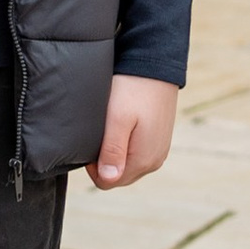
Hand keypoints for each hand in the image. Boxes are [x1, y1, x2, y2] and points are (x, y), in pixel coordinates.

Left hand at [89, 76, 178, 190]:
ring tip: (108, 127)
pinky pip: (135, 153)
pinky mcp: (158, 140)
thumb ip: (112, 150)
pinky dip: (124, 145)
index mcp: (144, 160)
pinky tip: (120, 125)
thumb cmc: (133, 90)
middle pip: (117, 176)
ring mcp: (158, 151)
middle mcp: (154, 161)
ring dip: (113, 152)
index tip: (90, 141)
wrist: (156, 66)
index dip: (92, 166)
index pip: (107, 182)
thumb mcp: (117, 119)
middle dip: (102, 161)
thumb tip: (108, 179)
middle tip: (97, 132)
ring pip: (126, 165)